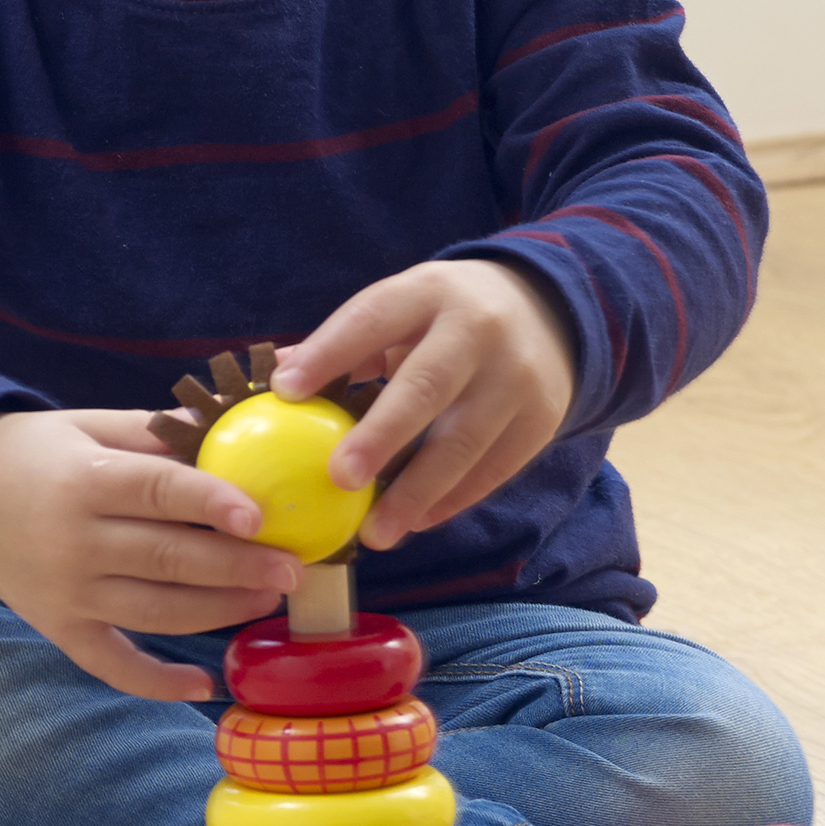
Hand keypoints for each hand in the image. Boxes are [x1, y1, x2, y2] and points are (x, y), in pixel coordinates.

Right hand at [0, 407, 298, 699]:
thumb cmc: (36, 452)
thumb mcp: (87, 425)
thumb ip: (154, 432)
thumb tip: (229, 424)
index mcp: (83, 481)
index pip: (154, 492)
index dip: (208, 502)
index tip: (259, 514)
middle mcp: (74, 542)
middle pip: (167, 559)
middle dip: (237, 567)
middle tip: (293, 568)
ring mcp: (66, 593)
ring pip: (154, 612)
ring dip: (217, 612)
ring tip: (268, 599)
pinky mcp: (59, 628)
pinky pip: (111, 664)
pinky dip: (156, 681)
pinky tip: (203, 685)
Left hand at [270, 260, 576, 549]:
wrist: (547, 313)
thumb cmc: (446, 319)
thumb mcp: (403, 307)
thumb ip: (346, 342)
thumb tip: (277, 377)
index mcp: (428, 292)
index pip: (373, 319)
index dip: (328, 354)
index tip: (284, 392)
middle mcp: (477, 330)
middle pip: (427, 385)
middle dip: (382, 434)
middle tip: (339, 477)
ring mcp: (516, 377)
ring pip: (464, 441)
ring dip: (417, 491)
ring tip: (375, 532)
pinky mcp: (540, 420)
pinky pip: (494, 469)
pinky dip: (452, 500)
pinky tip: (415, 523)